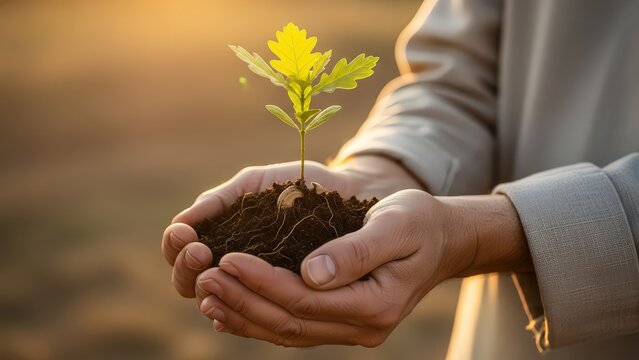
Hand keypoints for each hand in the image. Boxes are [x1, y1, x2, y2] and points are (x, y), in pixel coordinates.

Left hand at [195, 191, 532, 346]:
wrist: (442, 240)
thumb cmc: (420, 222)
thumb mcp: (397, 225)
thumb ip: (357, 250)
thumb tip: (310, 273)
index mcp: (375, 303)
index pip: (304, 300)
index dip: (262, 282)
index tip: (227, 258)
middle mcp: (362, 327)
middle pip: (289, 322)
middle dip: (242, 299)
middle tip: (203, 276)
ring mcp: (352, 330)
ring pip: (287, 332)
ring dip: (243, 314)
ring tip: (206, 293)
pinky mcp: (341, 323)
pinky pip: (294, 329)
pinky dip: (259, 321)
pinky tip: (230, 310)